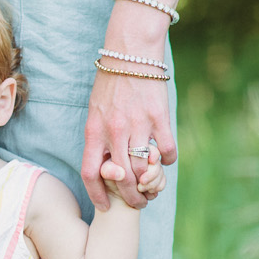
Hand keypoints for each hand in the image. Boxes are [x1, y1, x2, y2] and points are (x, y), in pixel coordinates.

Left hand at [82, 70, 174, 210]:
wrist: (130, 52)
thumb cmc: (110, 82)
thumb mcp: (95, 111)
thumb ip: (99, 136)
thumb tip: (104, 163)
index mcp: (94, 131)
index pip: (91, 173)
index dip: (97, 195)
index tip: (105, 206)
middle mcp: (114, 131)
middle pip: (122, 178)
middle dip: (130, 197)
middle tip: (138, 203)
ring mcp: (137, 124)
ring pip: (144, 168)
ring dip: (150, 183)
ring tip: (153, 187)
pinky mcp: (159, 117)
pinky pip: (166, 149)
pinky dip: (167, 159)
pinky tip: (165, 159)